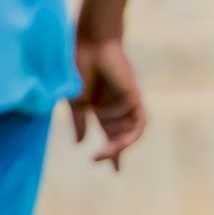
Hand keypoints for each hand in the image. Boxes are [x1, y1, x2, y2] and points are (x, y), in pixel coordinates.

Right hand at [70, 37, 146, 169]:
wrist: (89, 43)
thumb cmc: (78, 66)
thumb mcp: (75, 101)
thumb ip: (79, 122)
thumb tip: (80, 144)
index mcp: (100, 108)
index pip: (110, 135)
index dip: (112, 153)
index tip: (114, 171)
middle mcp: (115, 108)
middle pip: (120, 137)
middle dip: (112, 152)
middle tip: (97, 160)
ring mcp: (126, 103)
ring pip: (129, 133)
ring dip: (117, 146)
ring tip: (101, 153)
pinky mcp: (135, 97)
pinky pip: (138, 123)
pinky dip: (128, 133)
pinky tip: (112, 135)